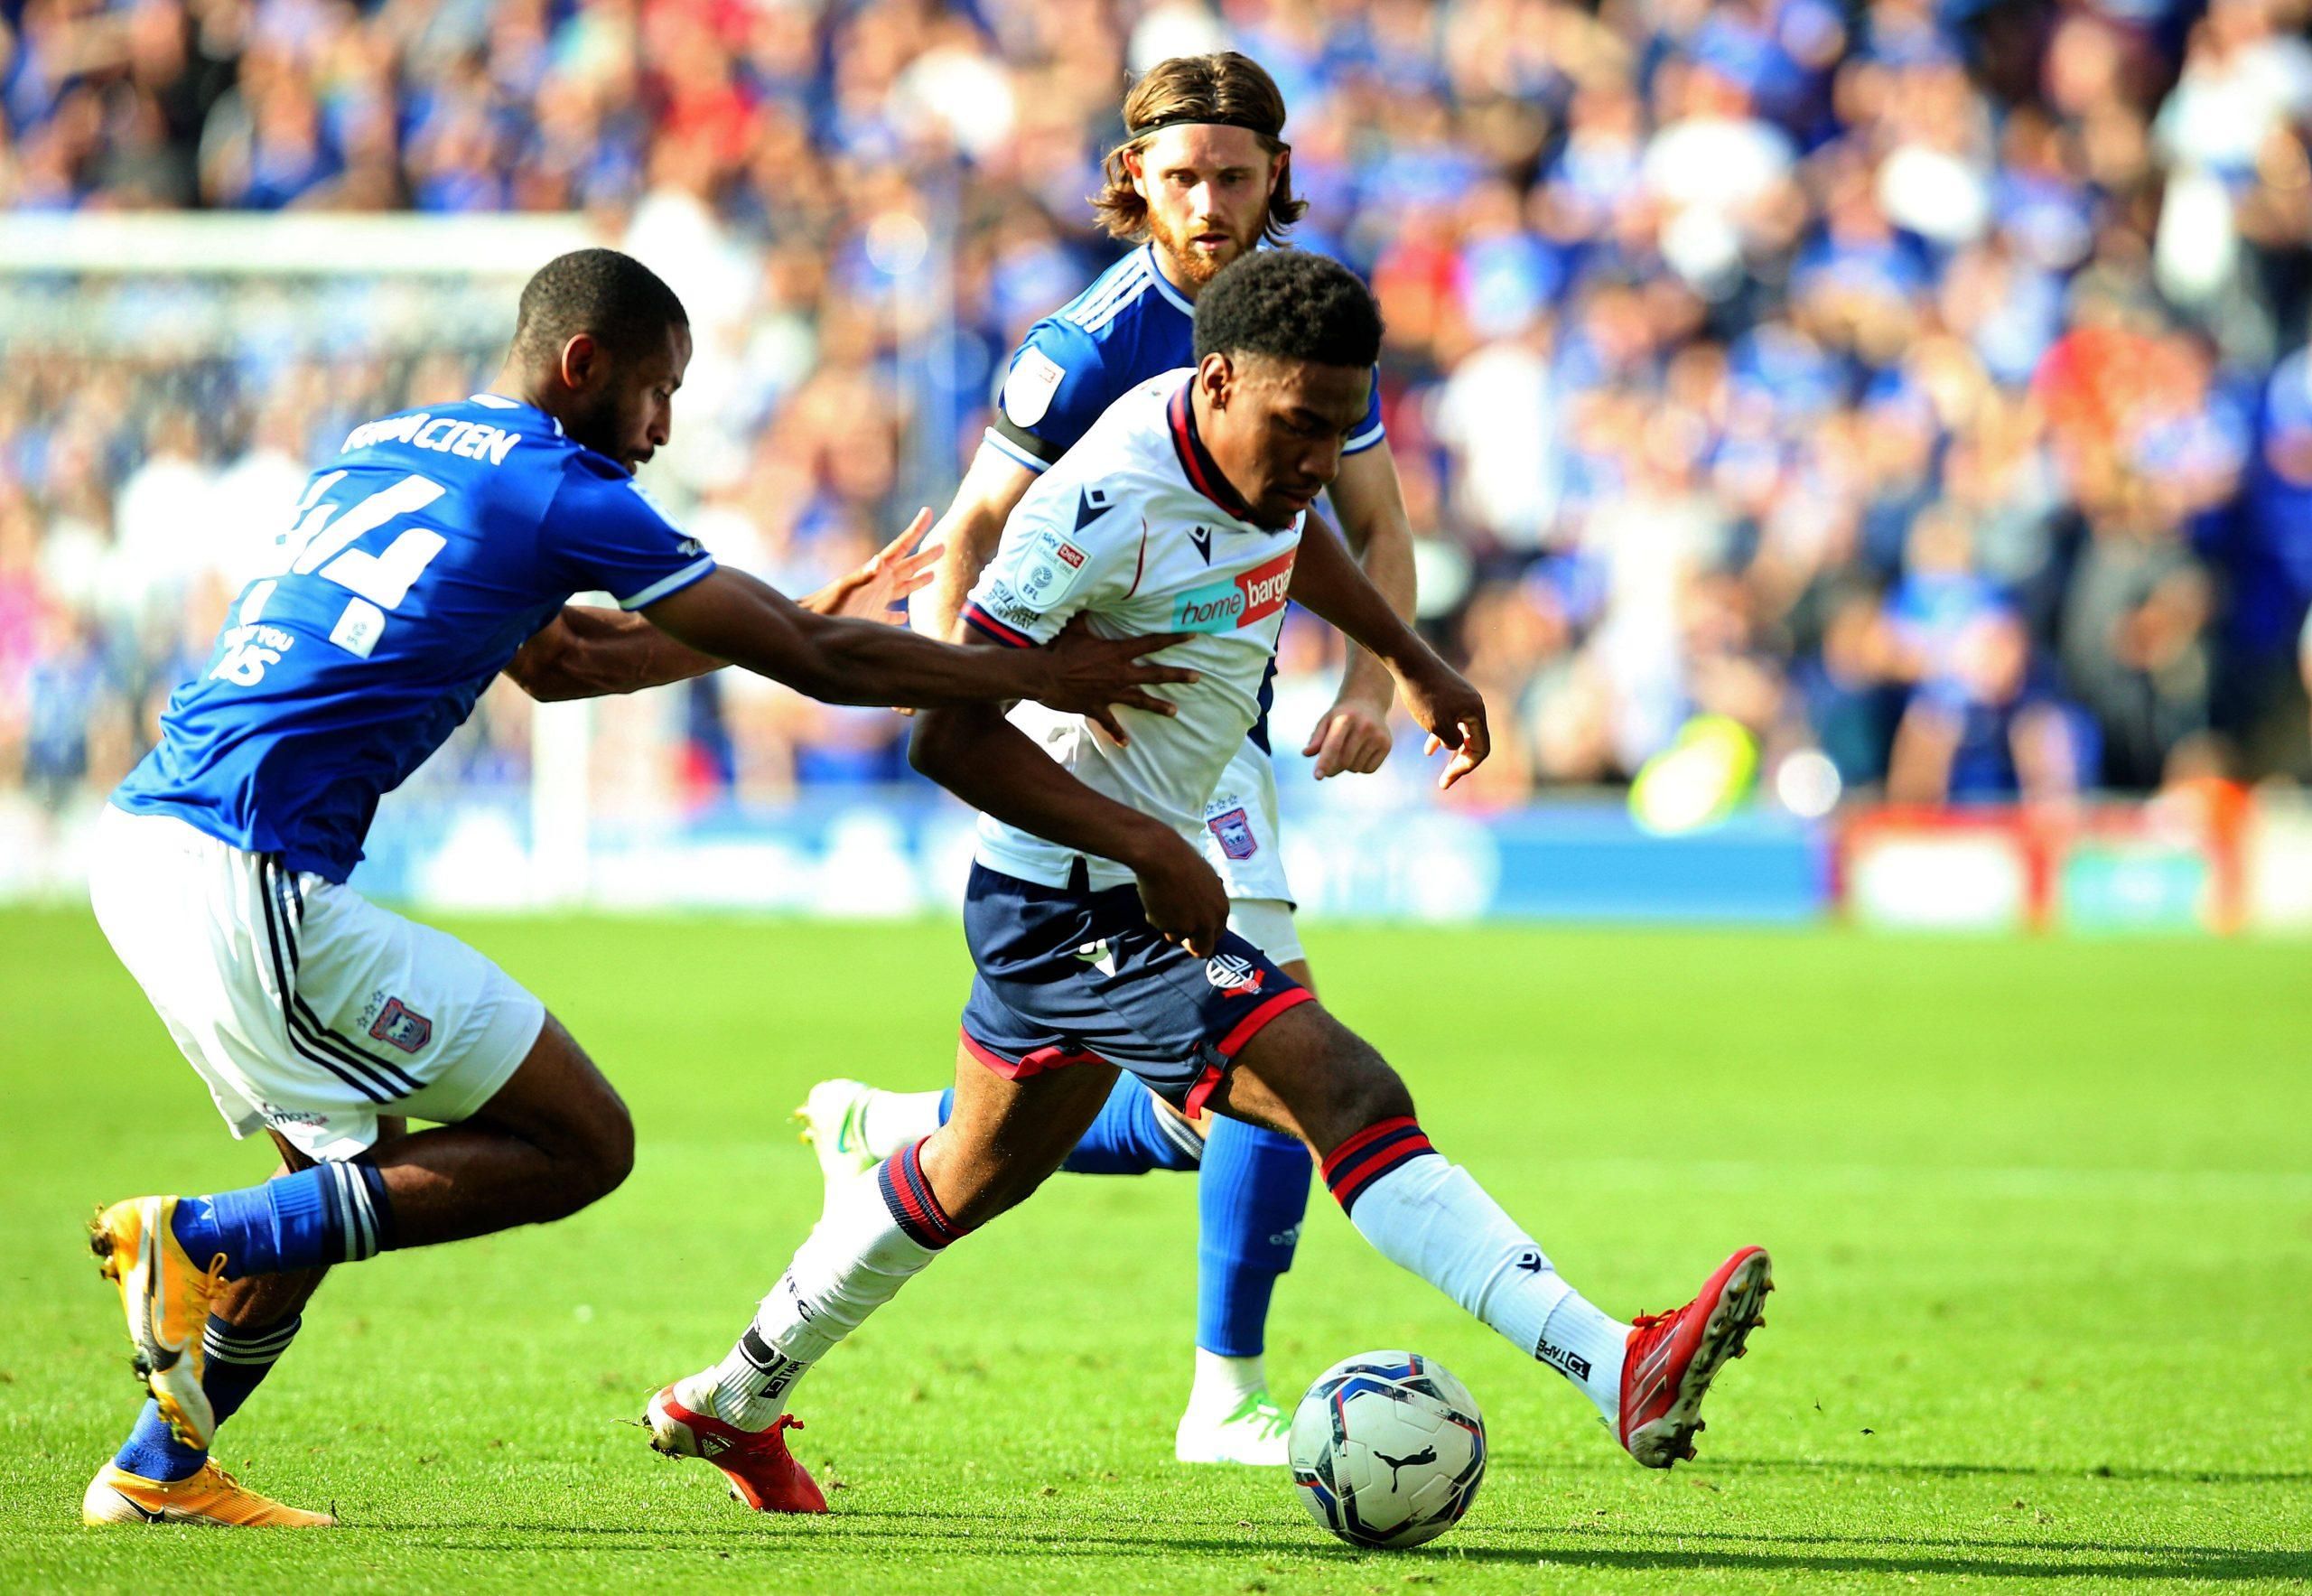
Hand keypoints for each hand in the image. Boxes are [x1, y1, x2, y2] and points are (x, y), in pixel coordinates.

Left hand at [803, 510, 942, 621]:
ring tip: (932, 575)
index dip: (916, 529)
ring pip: (902, 588)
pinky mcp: (868, 618)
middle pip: (907, 566)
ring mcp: (873, 600)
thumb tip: (881, 561)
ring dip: (917, 581)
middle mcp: (878, 583)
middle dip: (925, 556)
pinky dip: (899, 615)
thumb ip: (865, 577)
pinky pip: (888, 615)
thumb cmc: (826, 609)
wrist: (809, 624)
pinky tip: (904, 616)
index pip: (901, 547)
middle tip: (943, 545)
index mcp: (876, 572)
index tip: (928, 511)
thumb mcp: (846, 590)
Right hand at [1035, 615, 1199, 745]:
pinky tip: (1126, 744)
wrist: (1043, 675)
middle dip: (1178, 676)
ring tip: (1175, 712)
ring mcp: (1110, 693)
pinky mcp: (1096, 708)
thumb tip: (1090, 591)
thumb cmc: (1059, 648)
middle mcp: (1119, 674)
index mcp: (1117, 652)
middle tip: (1198, 677)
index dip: (1173, 638)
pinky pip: (1110, 723)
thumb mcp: (1075, 626)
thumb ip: (1088, 612)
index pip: (1152, 643)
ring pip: (1141, 701)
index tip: (1193, 636)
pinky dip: (1117, 733)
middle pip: (1156, 675)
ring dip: (1159, 707)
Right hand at [1129, 830, 1229, 958]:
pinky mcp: (1172, 928)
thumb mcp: (1205, 881)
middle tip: (1178, 933)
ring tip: (1163, 900)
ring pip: (1176, 937)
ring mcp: (1191, 927)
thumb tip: (1201, 911)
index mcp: (1221, 908)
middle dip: (1190, 945)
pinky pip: (1161, 927)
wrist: (1161, 856)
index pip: (1217, 934)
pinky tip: (1155, 897)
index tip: (1193, 929)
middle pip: (1202, 950)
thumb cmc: (1181, 860)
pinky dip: (1156, 917)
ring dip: (1168, 925)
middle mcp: (1210, 922)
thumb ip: (1207, 901)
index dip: (1203, 933)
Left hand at [1302, 691, 1393, 777]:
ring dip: (1347, 766)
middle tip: (1329, 764)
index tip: (1318, 777)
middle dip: (1333, 768)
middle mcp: (1364, 726)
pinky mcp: (1387, 744)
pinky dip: (1361, 767)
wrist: (1368, 703)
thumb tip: (1306, 753)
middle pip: (1344, 761)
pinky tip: (1361, 753)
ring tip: (1349, 750)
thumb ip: (1316, 738)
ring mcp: (1377, 735)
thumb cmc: (1342, 715)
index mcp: (1345, 719)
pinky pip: (1369, 769)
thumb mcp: (1326, 721)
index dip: (1324, 762)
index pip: (1333, 745)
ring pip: (1355, 768)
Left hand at [1397, 655, 1490, 789]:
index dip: (1465, 768)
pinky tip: (1428, 749)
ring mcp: (1462, 698)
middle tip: (1444, 780)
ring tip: (1439, 766)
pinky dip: (1442, 736)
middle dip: (1459, 763)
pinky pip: (1451, 721)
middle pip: (1474, 742)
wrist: (1408, 660)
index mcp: (1477, 712)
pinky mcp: (1449, 694)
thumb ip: (1452, 742)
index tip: (1446, 780)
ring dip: (1451, 750)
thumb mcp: (1437, 725)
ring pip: (1461, 732)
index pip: (1481, 749)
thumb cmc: (1422, 694)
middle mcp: (1474, 704)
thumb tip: (1455, 748)